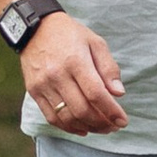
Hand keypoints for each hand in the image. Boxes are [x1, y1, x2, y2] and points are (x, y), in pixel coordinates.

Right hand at [24, 11, 126, 135]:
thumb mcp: (96, 43)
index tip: (123, 121)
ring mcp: (43, 85)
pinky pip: (51, 117)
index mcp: (76, 60)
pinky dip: (69, 127)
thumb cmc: (70, 34)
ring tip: (101, 128)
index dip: (111, 111)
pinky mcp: (34, 91)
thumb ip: (108, 68)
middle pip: (82, 109)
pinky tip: (83, 128)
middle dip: (102, 123)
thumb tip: (119, 94)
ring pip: (67, 117)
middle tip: (114, 127)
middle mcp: (57, 74)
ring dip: (87, 127)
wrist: (35, 28)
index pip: (96, 93)